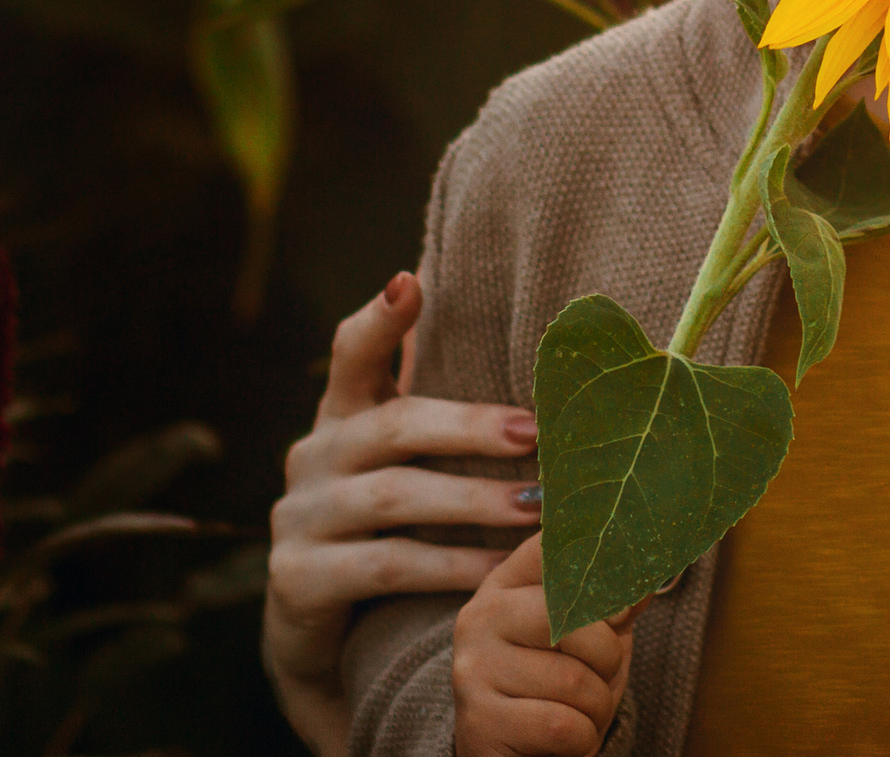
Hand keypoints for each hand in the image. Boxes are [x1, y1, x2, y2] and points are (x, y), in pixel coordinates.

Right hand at [264, 273, 541, 756]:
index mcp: (343, 417)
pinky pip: (388, 566)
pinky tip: (500, 570)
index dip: (379, 319)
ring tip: (540, 508)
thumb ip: (453, 423)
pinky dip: (452, 566)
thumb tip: (556, 376)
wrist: (328, 642)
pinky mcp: (297, 580)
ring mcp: (298, 519)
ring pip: (396, 498)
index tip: (411, 282)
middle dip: (471, 427)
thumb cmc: (396, 532)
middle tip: (538, 431)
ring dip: (476, 501)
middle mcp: (313, 457)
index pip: (351, 355)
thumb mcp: (413, 470)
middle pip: (393, 425)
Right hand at [454, 534, 638, 756]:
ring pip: (573, 680)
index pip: (556, 548)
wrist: (522, 751)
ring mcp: (473, 669)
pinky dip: (581, 738)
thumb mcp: (594, 635)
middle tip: (600, 675)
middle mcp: (481, 617)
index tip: (622, 609)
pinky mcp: (479, 721)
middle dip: (607, 656)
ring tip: (581, 711)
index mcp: (509, 583)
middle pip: (572, 618)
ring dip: (597, 706)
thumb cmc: (561, 685)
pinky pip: (561, 725)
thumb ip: (618, 597)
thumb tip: (649, 568)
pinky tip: (566, 737)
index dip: (603, 574)